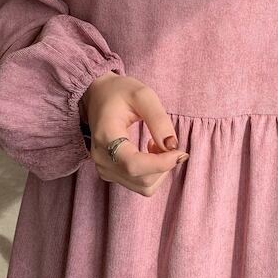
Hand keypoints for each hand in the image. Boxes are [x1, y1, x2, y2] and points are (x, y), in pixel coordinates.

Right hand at [80, 71, 188, 196]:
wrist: (97, 94)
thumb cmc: (120, 92)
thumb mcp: (143, 95)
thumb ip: (159, 119)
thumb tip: (172, 146)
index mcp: (106, 136)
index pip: (134, 165)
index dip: (161, 164)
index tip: (180, 151)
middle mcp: (102, 158)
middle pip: (142, 180)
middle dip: (164, 165)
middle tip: (168, 141)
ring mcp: (104, 168)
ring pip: (143, 186)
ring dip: (160, 170)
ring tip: (157, 144)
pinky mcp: (111, 173)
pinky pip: (139, 184)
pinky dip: (153, 172)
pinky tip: (150, 151)